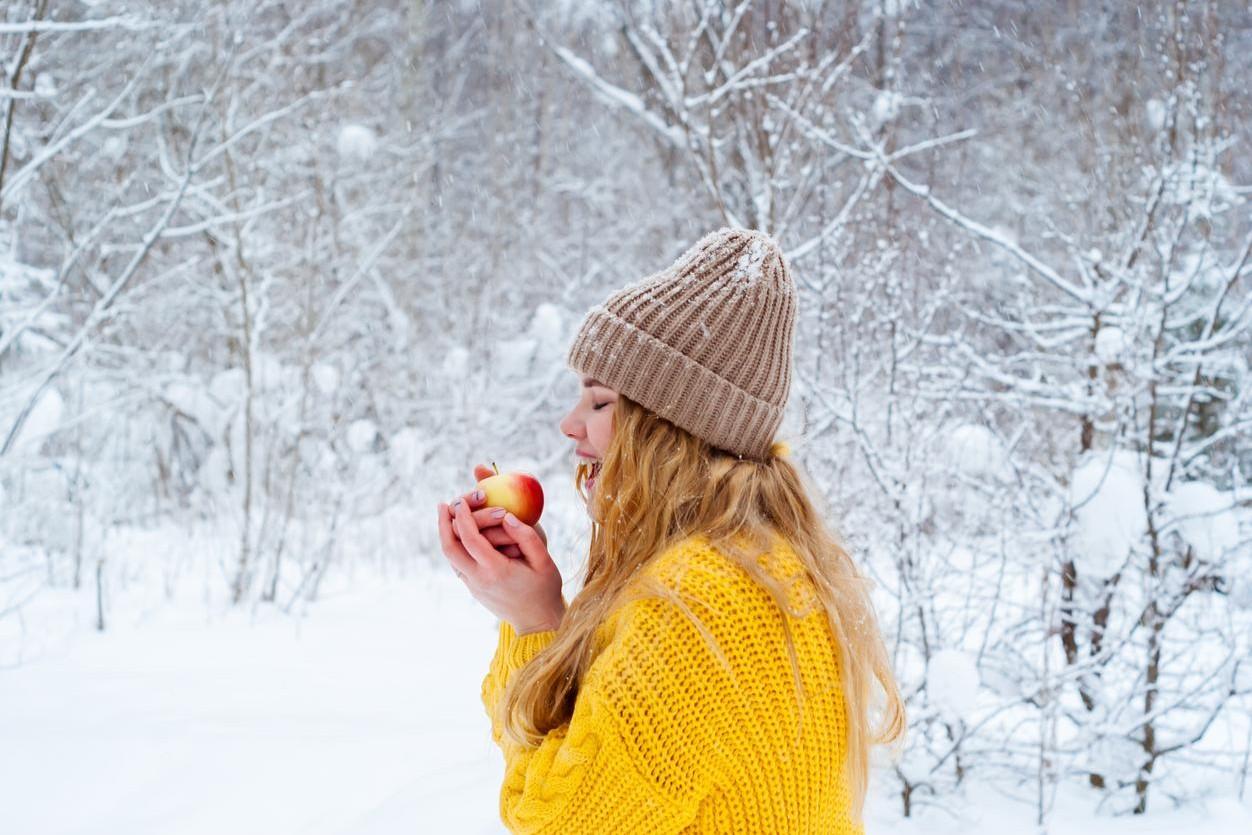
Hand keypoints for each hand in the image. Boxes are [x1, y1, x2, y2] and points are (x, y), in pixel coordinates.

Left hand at [436, 466, 564, 634]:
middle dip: (444, 523)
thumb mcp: (544, 561)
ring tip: (449, 514)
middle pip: (450, 548)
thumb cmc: (545, 589)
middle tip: (444, 504)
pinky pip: (457, 563)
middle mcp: (479, 579)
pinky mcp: (473, 589)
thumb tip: (507, 517)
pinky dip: (455, 545)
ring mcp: (473, 586)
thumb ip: (527, 537)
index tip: (461, 500)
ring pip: (450, 557)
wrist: (537, 622)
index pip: (471, 539)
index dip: (464, 517)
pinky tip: (460, 533)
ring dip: (446, 534)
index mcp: (497, 571)